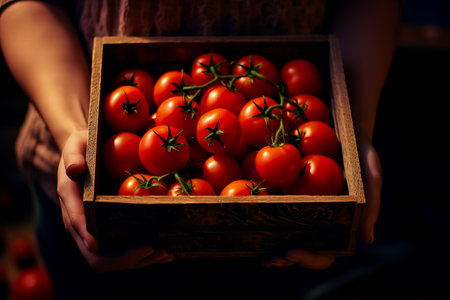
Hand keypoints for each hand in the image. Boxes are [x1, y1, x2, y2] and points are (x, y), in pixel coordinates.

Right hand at [57, 129, 173, 272]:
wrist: (85, 155)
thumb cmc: (83, 147)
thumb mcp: (76, 146)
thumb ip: (72, 156)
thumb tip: (74, 170)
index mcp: (72, 205)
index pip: (80, 230)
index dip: (98, 242)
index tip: (117, 244)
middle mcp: (81, 225)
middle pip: (97, 258)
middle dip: (126, 260)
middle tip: (156, 250)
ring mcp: (95, 231)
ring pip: (112, 261)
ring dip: (140, 262)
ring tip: (167, 253)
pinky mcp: (110, 231)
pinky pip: (124, 252)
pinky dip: (145, 257)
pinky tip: (167, 252)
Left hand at [263, 136, 381, 269]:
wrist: (344, 132)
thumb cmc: (361, 156)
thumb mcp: (371, 177)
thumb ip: (371, 206)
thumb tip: (367, 241)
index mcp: (337, 225)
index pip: (324, 253)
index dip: (308, 258)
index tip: (290, 250)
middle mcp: (317, 222)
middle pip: (300, 250)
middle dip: (284, 258)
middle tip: (269, 258)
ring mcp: (300, 209)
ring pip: (283, 236)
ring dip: (269, 247)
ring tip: (256, 250)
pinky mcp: (286, 193)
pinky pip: (273, 209)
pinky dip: (260, 219)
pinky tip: (246, 219)